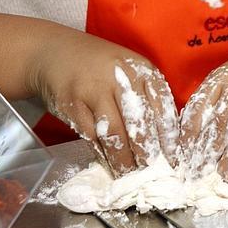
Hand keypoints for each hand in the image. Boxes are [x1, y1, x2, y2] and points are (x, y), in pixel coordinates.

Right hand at [27, 28, 178, 177]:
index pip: (162, 107)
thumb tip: (166, 138)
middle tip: (152, 172)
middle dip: (147, 153)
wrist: (55, 52)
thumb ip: (148, 96)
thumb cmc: (101, 68)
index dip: (168, 136)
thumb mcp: (130, 71)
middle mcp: (120, 77)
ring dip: (124, 159)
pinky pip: (91, 136)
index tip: (172, 158)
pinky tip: (109, 164)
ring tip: (131, 174)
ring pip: (114, 133)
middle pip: (140, 122)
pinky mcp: (72, 103)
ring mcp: (94, 89)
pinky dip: (102, 154)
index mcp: (141, 68)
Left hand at [179, 31, 227, 181]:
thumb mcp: (227, 78)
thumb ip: (209, 102)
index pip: (201, 108)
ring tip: (226, 175)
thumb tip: (189, 141)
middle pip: (225, 122)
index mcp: (225, 74)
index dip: (190, 137)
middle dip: (211, 152)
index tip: (185, 159)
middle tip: (202, 173)